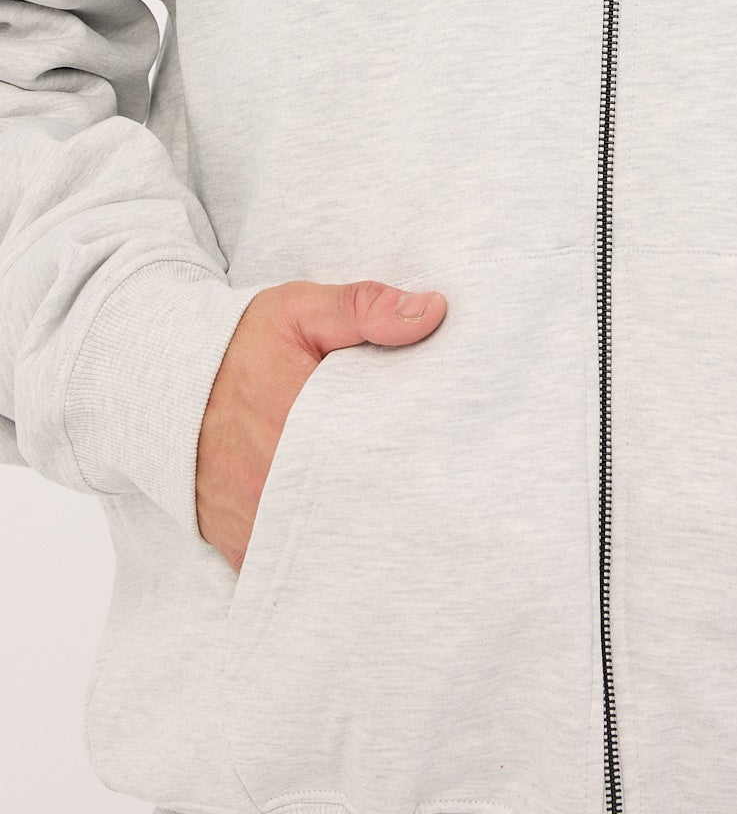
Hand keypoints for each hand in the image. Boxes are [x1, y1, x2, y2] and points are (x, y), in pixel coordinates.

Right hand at [196, 278, 446, 571]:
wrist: (160, 382)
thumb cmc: (238, 345)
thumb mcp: (301, 310)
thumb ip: (365, 308)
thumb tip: (434, 311)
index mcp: (300, 422)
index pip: (378, 454)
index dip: (412, 456)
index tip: (437, 452)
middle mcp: (277, 483)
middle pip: (358, 506)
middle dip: (391, 499)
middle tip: (428, 491)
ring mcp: (257, 522)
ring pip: (327, 543)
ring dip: (356, 530)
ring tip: (389, 514)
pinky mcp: (241, 546)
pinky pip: (291, 566)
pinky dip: (319, 556)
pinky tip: (346, 537)